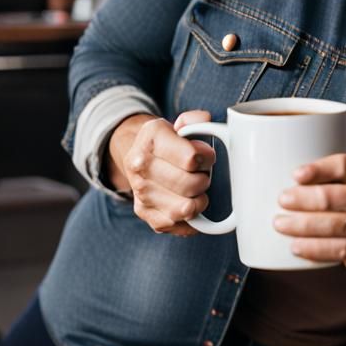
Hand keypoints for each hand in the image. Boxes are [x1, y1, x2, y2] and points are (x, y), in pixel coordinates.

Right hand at [108, 110, 215, 236]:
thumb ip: (196, 120)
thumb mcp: (179, 123)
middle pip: (191, 185)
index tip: (206, 157)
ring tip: (196, 189)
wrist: (138, 154)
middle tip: (202, 173)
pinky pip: (179, 225)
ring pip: (186, 209)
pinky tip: (190, 203)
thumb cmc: (166, 141)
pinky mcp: (145, 214)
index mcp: (151, 139)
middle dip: (204, 179)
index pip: (192, 158)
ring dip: (200, 200)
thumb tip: (206, 122)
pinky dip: (192, 218)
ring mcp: (141, 192)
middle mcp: (140, 167)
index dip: (207, 159)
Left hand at [273, 154, 345, 284]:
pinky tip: (297, 247)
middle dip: (303, 199)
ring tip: (281, 224)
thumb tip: (295, 179)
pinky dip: (312, 250)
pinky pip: (334, 253)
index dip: (320, 169)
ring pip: (333, 228)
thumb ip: (340, 180)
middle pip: (334, 198)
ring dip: (302, 227)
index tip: (296, 174)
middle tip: (282, 200)